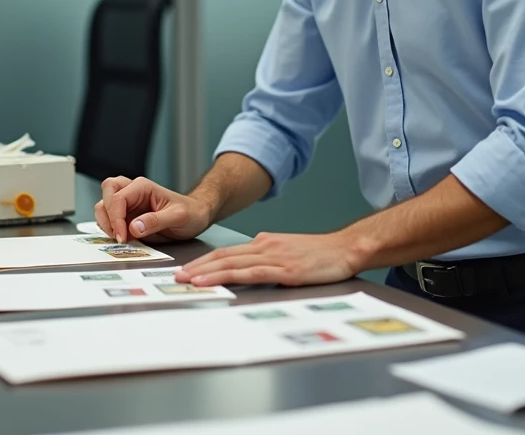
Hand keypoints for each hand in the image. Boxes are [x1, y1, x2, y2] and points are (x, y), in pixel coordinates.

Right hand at [93, 176, 211, 243]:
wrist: (196, 217)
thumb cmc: (191, 212)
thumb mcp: (178, 217)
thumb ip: (156, 221)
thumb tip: (133, 227)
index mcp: (143, 187)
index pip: (118, 197)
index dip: (116, 218)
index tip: (122, 236)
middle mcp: (133, 192)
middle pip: (107, 192)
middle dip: (107, 215)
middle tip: (117, 235)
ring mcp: (129, 204)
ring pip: (104, 205)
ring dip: (106, 222)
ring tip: (120, 238)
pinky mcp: (127, 217)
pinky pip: (110, 219)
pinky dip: (110, 229)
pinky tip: (122, 238)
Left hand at [175, 231, 359, 286]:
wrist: (347, 249)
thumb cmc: (322, 254)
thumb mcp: (290, 251)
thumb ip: (269, 256)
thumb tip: (251, 264)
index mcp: (265, 242)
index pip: (228, 251)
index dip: (205, 260)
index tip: (188, 268)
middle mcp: (265, 246)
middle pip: (224, 255)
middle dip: (198, 266)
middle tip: (177, 276)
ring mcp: (274, 258)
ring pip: (232, 263)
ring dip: (207, 272)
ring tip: (188, 280)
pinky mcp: (285, 271)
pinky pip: (251, 273)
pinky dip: (228, 277)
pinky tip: (215, 281)